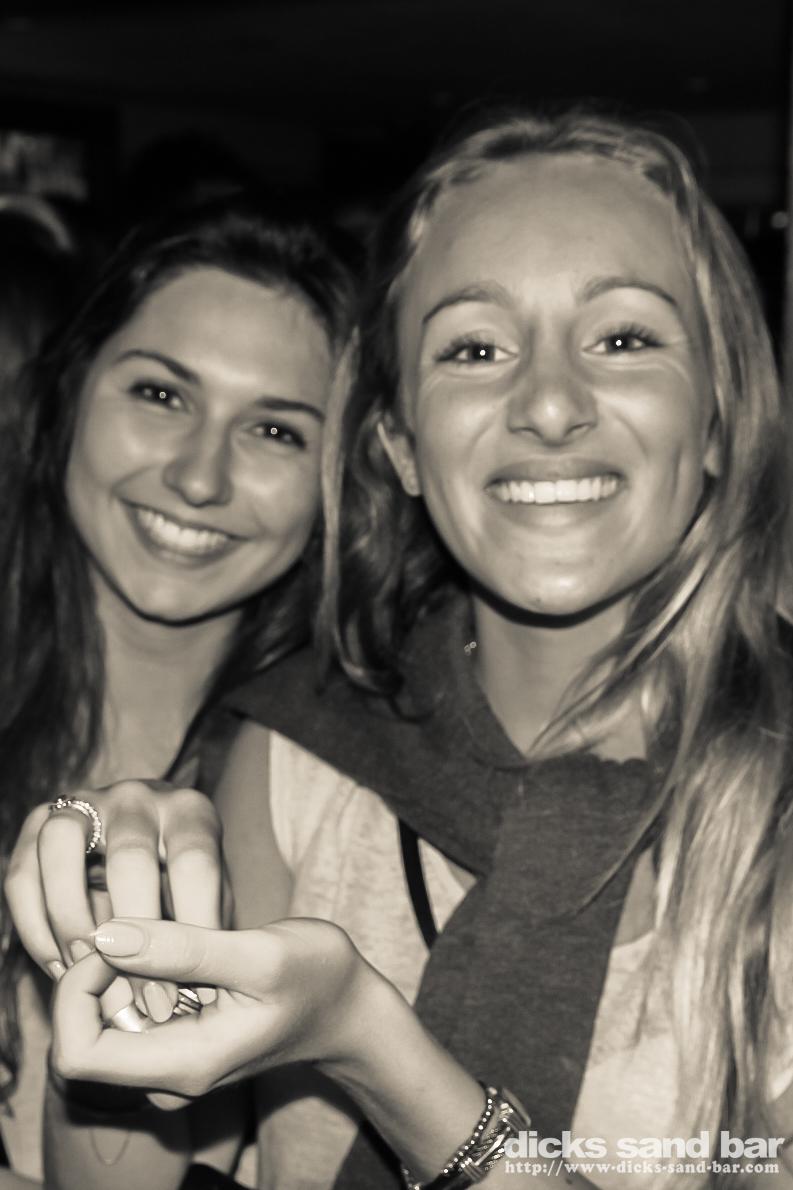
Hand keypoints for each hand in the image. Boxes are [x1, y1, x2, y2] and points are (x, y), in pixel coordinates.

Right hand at [5, 780, 225, 1019]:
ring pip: (63, 844)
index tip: (193, 987)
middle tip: (138, 991)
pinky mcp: (41, 823)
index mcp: (190, 813)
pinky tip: (57, 966)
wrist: (145, 855)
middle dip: (133, 930)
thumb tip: (195, 997)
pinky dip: (33, 924)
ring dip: (69, 913)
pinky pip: (22, 872)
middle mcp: (139, 798)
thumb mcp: (209, 903)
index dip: (191, 927)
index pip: (194, 862)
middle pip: (130, 855)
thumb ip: (201, 938)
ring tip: (85, 967)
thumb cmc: (185, 889)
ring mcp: (86, 803)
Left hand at [51, 917, 379, 1098]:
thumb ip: (182, 950)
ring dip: (111, 970)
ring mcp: (169, 1064)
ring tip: (157, 928)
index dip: (79, 990)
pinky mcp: (174, 1043)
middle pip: (80, 1037)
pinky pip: (123, 1014)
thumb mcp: (259, 954)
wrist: (350, 1009)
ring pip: (99, 1021)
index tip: (117, 939)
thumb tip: (107, 937)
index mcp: (184, 1065)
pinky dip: (129, 975)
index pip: (77, 1052)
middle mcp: (167, 1078)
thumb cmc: (317, 977)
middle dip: (93, 974)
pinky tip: (167, 942)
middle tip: (138, 924)